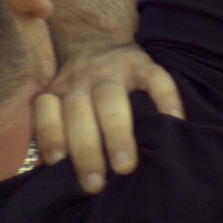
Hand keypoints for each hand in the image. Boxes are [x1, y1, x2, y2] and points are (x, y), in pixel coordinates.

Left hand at [34, 41, 184, 193]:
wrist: (96, 39)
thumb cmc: (78, 89)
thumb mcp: (57, 100)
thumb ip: (54, 130)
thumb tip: (49, 177)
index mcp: (58, 92)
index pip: (48, 113)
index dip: (51, 136)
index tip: (59, 163)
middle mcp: (82, 81)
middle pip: (79, 113)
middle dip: (86, 150)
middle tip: (95, 184)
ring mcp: (113, 70)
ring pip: (111, 99)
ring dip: (117, 133)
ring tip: (125, 166)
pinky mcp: (143, 64)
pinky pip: (156, 79)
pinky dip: (166, 99)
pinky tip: (173, 121)